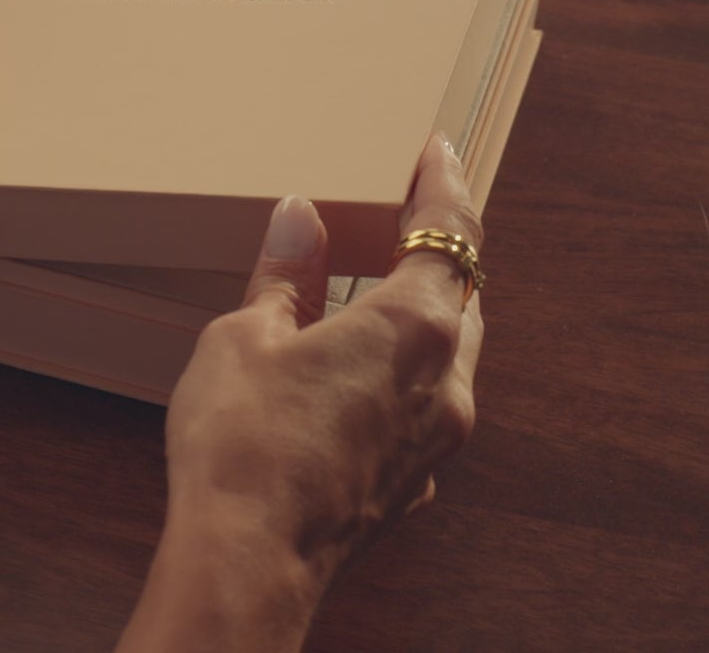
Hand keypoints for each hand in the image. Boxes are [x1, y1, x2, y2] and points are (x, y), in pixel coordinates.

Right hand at [119, 134, 484, 650]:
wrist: (250, 557)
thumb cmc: (244, 443)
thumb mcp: (245, 335)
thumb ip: (283, 274)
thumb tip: (300, 216)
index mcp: (410, 326)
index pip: (450, 234)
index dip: (443, 185)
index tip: (437, 151)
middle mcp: (443, 381)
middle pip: (464, 296)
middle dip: (438, 255)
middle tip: (400, 221)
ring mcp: (435, 440)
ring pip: (451, 357)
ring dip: (423, 319)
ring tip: (369, 297)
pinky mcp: (412, 483)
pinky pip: (423, 410)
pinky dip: (401, 378)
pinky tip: (352, 379)